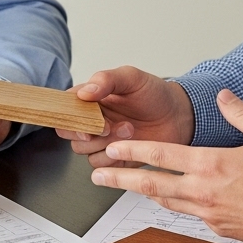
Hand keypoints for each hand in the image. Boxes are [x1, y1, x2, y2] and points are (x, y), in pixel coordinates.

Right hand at [57, 66, 194, 168]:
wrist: (178, 117)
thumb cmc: (155, 94)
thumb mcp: (132, 78)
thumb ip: (106, 79)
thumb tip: (84, 92)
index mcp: (90, 99)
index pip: (64, 107)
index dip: (69, 115)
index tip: (85, 118)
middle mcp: (91, 120)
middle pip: (67, 132)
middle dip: (86, 132)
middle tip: (108, 126)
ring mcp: (101, 140)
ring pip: (82, 149)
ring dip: (105, 143)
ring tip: (130, 130)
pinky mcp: (112, 158)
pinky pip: (99, 164)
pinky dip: (114, 157)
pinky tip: (130, 145)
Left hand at [88, 89, 242, 242]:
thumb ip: (241, 113)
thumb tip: (223, 95)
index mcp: (213, 165)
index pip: (161, 156)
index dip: (132, 151)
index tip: (112, 148)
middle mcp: (205, 192)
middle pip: (152, 185)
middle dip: (121, 179)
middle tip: (98, 176)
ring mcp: (210, 214)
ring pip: (167, 202)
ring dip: (144, 192)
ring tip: (124, 185)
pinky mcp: (219, 228)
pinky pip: (189, 213)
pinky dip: (174, 203)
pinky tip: (170, 196)